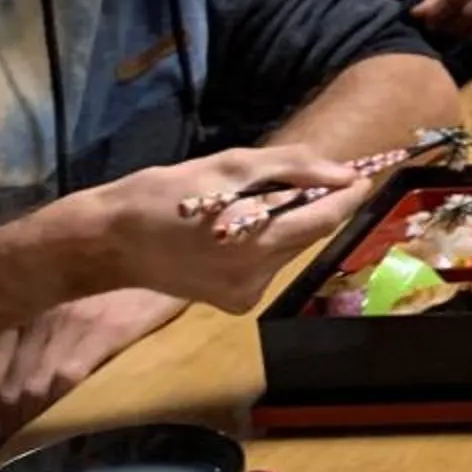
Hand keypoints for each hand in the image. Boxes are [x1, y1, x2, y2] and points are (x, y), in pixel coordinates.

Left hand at [0, 288, 184, 438]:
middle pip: (8, 388)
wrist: (165, 253)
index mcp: (27, 312)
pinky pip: (68, 378)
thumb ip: (43, 327)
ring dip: (34, 422)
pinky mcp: (106, 329)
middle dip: (10, 423)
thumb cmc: (118, 283)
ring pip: (32, 388)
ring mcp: (70, 322)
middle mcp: (40, 316)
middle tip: (24, 443)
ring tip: (44, 441)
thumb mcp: (68, 301)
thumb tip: (25, 375)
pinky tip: (69, 422)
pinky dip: (62, 406)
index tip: (0, 427)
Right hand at [34, 144, 375, 313]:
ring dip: (288, 222)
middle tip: (312, 176)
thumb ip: (290, 168)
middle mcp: (256, 279)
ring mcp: (245, 296)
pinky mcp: (235, 304)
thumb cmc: (161, 196)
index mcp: (254, 244)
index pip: (322, 219)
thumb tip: (343, 172)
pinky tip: (242, 227)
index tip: (363, 174)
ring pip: (289, 249)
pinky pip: (268, 264)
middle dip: (316, 204)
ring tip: (256, 199)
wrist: (108, 242)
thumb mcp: (226, 167)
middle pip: (307, 235)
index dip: (347, 195)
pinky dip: (267, 242)